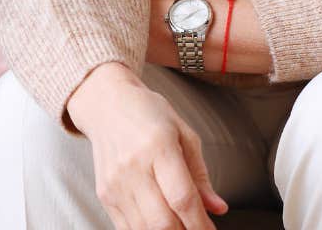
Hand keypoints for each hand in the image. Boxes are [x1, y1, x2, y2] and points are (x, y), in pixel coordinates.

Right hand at [65, 64, 228, 229]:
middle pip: (162, 222)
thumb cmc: (149, 114)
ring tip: (180, 225)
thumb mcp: (184, 134)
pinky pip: (126, 228)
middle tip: (197, 228)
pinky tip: (159, 224)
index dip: (200, 223)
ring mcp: (115, 183)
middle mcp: (133, 167)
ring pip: (144, 229)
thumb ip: (200, 175)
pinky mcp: (104, 194)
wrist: (106, 104)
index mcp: (159, 146)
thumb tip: (217, 208)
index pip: (182, 198)